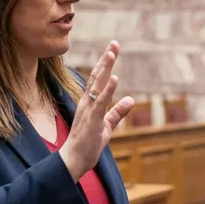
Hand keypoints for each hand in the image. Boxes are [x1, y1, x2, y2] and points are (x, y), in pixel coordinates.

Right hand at [59, 42, 133, 181]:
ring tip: (112, 53)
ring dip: (105, 68)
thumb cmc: (88, 143)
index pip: (98, 79)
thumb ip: (118, 112)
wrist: (74, 160)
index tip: (112, 49)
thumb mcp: (107, 126)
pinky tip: (114, 78)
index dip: (106, 63)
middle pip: (97, 76)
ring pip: (97, 85)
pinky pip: (100, 102)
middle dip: (106, 59)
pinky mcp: (92, 120)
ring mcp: (88, 110)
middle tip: (114, 43)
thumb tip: (130, 99)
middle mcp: (87, 102)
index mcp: (90, 102)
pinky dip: (108, 90)